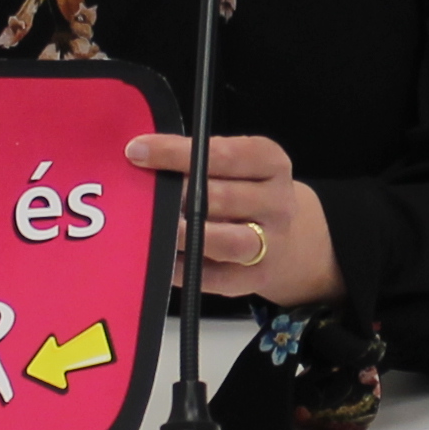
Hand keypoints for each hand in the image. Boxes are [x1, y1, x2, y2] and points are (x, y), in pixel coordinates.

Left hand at [123, 131, 342, 304]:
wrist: (290, 240)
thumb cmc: (247, 194)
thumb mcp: (239, 166)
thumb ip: (200, 160)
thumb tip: (142, 158)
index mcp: (272, 164)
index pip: (224, 154)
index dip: (176, 152)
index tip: (137, 151)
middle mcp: (277, 203)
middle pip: (223, 197)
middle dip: (177, 194)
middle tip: (143, 191)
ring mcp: (271, 244)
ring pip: (228, 241)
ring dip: (185, 233)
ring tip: (154, 226)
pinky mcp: (254, 278)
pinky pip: (214, 278)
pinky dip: (183, 269)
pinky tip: (160, 258)